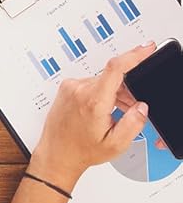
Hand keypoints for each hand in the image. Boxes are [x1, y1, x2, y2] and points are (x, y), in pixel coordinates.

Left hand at [30, 42, 158, 190]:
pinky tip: (101, 110)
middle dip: (127, 91)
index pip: (116, 69)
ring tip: (113, 116)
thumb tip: (142, 106)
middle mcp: (79, 90)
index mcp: (93, 102)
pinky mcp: (66, 88)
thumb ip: (133, 123)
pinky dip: (101, 93)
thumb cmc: (81, 151)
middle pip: (113, 78)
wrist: (57, 154)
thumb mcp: (116, 144)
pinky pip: (91, 83)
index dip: (134, 55)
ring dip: (114, 94)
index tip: (147, 48)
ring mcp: (70, 87)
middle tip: (130, 110)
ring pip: (102, 81)